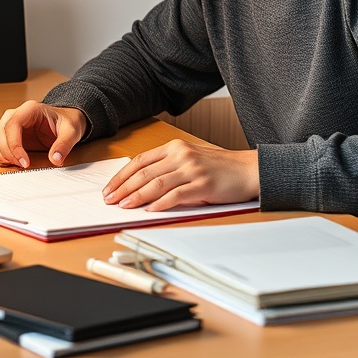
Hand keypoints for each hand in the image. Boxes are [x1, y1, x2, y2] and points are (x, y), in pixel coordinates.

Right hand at [0, 100, 87, 168]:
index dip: (15, 145)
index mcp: (30, 109)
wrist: (66, 121)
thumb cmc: (67, 122)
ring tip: (12, 165)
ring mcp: (10, 123)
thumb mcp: (72, 132)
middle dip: (7, 152)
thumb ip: (64, 144)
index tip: (24, 162)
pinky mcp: (8, 133)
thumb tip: (56, 158)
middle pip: (0, 131)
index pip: (13, 124)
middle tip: (21, 166)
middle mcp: (16, 114)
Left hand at [102, 140, 259, 211]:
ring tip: (124, 206)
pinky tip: (149, 210)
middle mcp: (181, 155)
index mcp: (174, 147)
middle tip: (110, 200)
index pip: (140, 161)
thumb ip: (168, 167)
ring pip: (156, 183)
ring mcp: (192, 169)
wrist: (247, 169)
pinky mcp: (203, 184)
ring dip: (137, 196)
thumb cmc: (218, 167)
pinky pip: (176, 195)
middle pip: (144, 173)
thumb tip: (140, 186)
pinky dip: (160, 203)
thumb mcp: (190, 160)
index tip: (110, 188)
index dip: (122, 175)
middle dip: (123, 188)